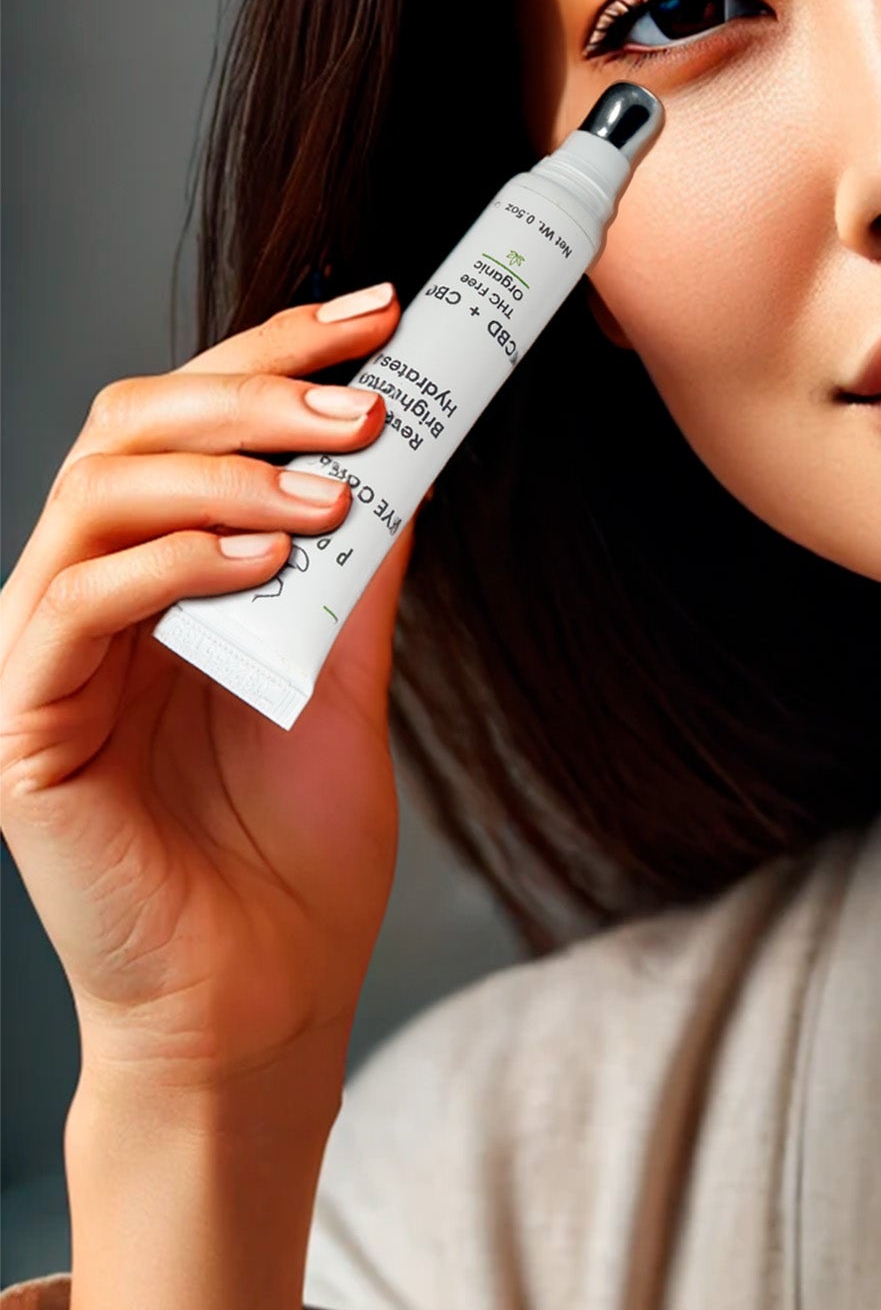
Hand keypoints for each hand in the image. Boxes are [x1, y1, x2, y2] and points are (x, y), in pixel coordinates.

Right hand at [0, 281, 420, 1099]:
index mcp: (167, 577)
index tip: (380, 314)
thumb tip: (412, 458)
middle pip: (133, 430)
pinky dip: (174, 564)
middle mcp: (95, 597)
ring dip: (224, 472)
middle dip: (254, 390)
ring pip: (93, 496)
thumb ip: (362, 574)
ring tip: (333, 489)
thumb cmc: (295, 850)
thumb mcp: (348, 677)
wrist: (265, 996)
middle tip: (366, 396)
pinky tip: (267, 562)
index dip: (276, 354)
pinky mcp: (28, 728)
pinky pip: (72, 606)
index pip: (197, 426)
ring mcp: (51, 660)